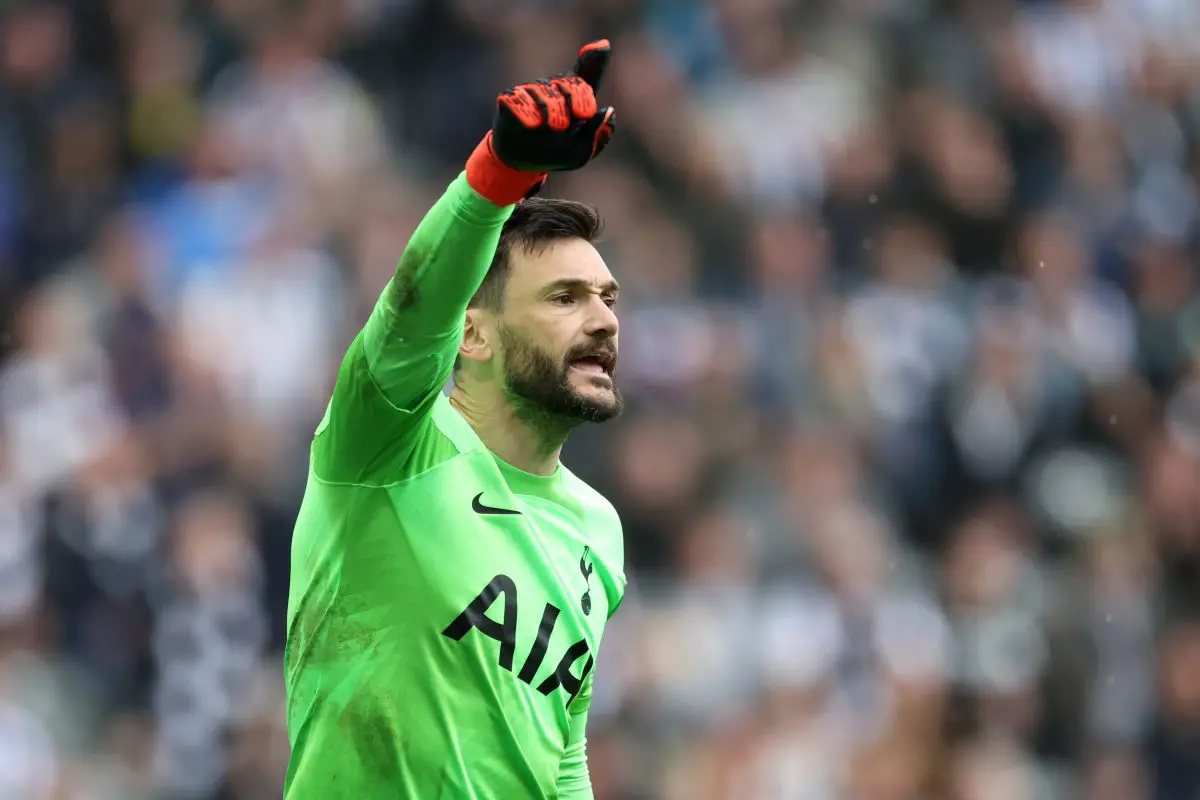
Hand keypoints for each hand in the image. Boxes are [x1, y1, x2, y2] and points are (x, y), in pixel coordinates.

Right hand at [466, 40, 616, 205]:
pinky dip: (529, 113)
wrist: (523, 164)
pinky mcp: (509, 98)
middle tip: (577, 118)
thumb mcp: (582, 151)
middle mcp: (553, 87)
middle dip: (576, 99)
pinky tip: (534, 125)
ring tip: (554, 127)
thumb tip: (608, 111)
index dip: (596, 57)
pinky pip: (519, 99)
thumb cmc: (556, 152)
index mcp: (575, 95)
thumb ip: (598, 133)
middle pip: (570, 82)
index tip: (603, 47)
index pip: (588, 71)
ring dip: (553, 111)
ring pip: (545, 91)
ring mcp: (531, 90)